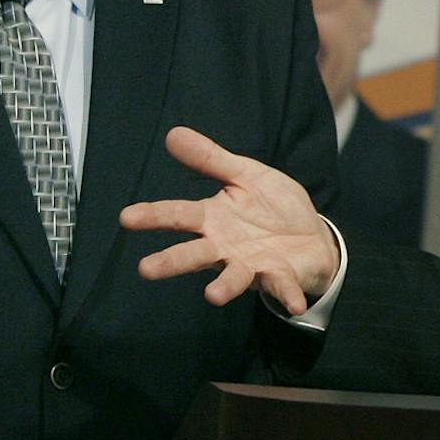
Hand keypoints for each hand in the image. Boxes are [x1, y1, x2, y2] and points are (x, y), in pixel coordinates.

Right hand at [121, 126, 338, 312]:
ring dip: (224, 286)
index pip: (179, 215)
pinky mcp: (279, 276)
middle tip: (146, 269)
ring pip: (232, 277)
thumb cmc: (273, 207)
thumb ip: (211, 159)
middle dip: (172, 261)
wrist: (312, 236)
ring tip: (213, 295)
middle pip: (194, 254)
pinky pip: (282, 286)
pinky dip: (288, 296)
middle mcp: (225, 246)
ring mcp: (251, 265)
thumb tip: (173, 134)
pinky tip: (296, 305)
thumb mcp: (246, 174)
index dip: (153, 215)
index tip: (126, 217)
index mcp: (214, 219)